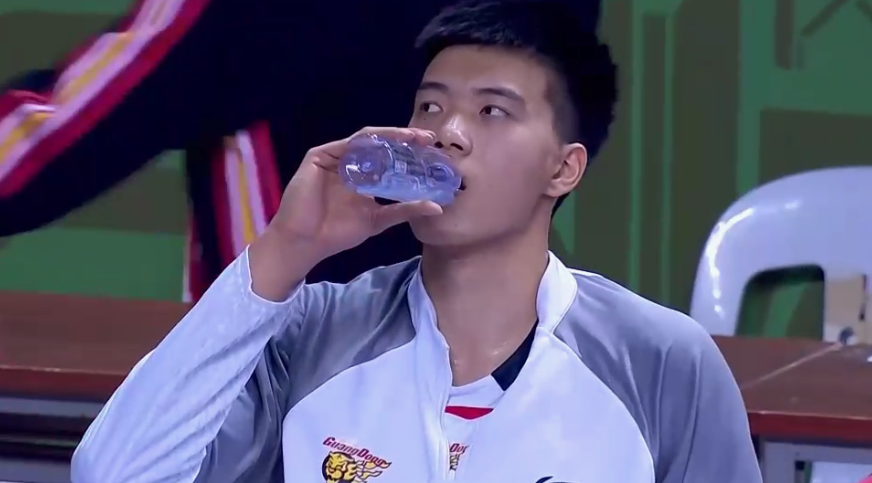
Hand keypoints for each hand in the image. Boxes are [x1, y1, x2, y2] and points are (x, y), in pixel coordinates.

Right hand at [249, 127, 442, 299]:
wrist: (306, 242)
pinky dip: (366, 144)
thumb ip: (405, 210)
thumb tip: (437, 207)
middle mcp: (351, 163)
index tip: (434, 151)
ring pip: (366, 140)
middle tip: (427, 138)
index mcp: (365, 176)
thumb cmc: (337, 233)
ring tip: (411, 137)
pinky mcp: (319, 156)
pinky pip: (346, 145)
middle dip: (404, 139)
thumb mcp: (379, 220)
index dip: (411, 153)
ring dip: (389, 136)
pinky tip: (384, 144)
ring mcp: (335, 158)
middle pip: (381, 145)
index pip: (391, 158)